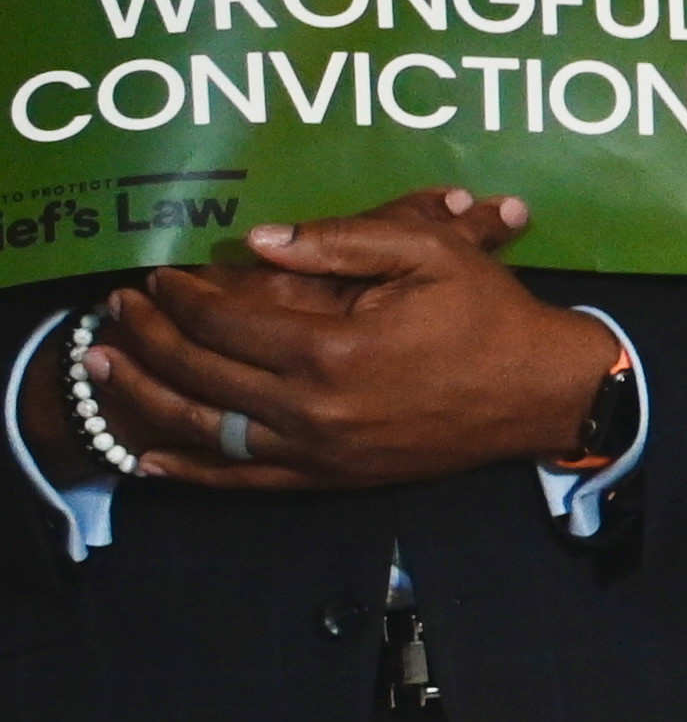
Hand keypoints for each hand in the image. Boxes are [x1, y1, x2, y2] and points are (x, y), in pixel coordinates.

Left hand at [89, 191, 611, 495]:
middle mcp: (312, 409)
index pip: (224, 320)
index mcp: (332, 349)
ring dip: (146, 397)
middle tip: (116, 310)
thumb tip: (257, 241)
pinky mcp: (332, 476)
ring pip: (205, 429)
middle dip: (148, 337)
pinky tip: (149, 456)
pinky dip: (190, 469)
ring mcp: (320, 451)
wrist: (544, 394)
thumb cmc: (490, 315)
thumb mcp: (430, 254)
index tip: (158, 274)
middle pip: (200, 373)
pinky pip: (243, 479)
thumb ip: (340, 242)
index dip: (181, 294)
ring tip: (106, 366)